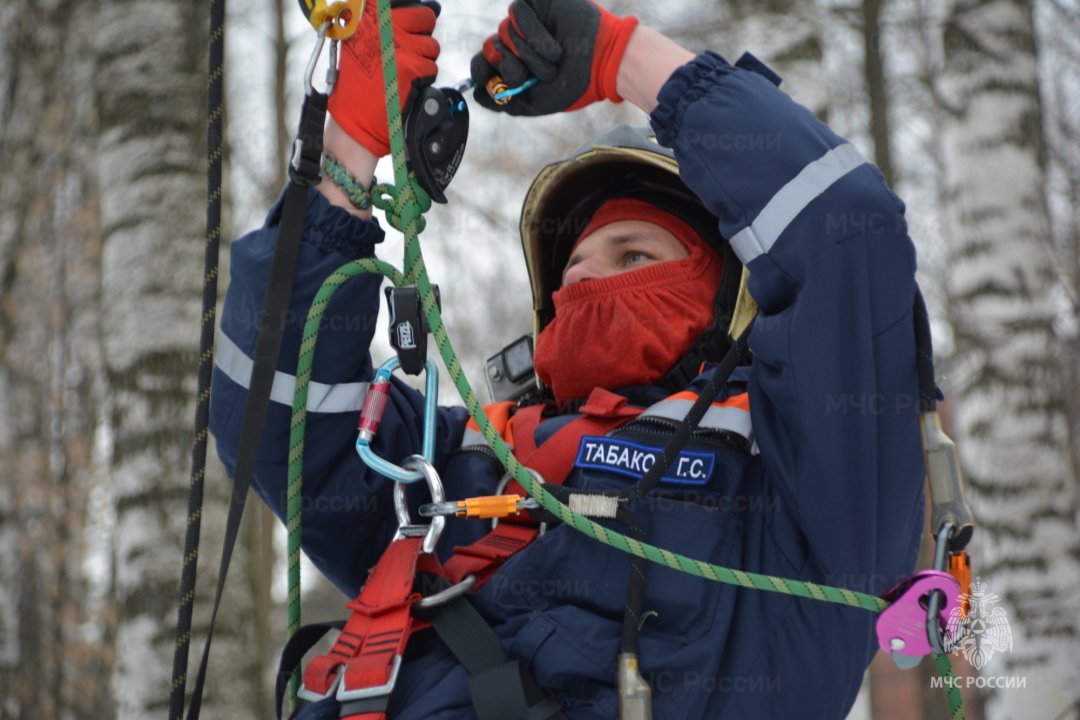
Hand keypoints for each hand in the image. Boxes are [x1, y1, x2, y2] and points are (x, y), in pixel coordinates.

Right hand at [328, 0, 440, 156]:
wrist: (354, 122)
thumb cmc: (357, 87)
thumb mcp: (360, 45)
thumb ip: (385, 26)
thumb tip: (430, 9)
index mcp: (369, 16)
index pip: (409, 4)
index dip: (413, 17)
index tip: (407, 28)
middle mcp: (384, 26)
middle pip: (426, 17)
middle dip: (423, 35)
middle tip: (410, 52)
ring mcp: (400, 46)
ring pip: (432, 46)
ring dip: (423, 60)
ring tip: (402, 74)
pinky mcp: (412, 67)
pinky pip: (431, 67)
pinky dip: (424, 79)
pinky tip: (406, 86)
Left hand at [470, 0, 637, 115]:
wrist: (602, 65)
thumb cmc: (574, 83)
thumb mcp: (535, 102)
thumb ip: (504, 102)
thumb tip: (476, 94)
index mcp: (515, 62)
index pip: (482, 61)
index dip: (480, 71)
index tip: (490, 80)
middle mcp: (517, 40)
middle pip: (490, 48)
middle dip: (511, 68)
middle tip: (530, 76)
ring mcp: (525, 20)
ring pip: (504, 33)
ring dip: (530, 56)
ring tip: (554, 61)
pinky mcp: (535, 2)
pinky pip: (517, 15)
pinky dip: (535, 36)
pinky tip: (555, 47)